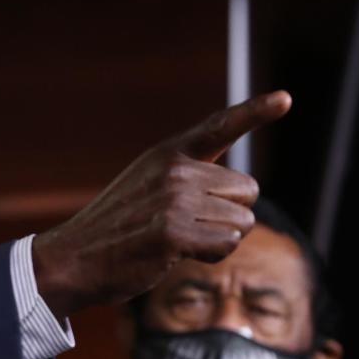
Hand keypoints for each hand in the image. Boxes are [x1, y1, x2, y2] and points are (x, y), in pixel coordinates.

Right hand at [31, 91, 291, 317]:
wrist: (73, 259)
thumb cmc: (116, 229)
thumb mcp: (146, 186)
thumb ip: (189, 179)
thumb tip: (243, 198)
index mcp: (168, 154)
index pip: (220, 126)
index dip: (255, 112)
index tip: (285, 99)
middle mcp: (174, 170)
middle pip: (247, 190)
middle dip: (228, 213)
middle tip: (185, 225)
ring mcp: (173, 200)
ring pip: (241, 221)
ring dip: (219, 238)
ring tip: (177, 241)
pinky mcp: (172, 232)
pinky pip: (225, 244)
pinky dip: (210, 255)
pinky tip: (176, 254)